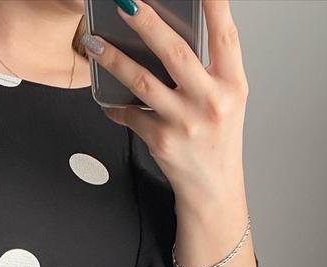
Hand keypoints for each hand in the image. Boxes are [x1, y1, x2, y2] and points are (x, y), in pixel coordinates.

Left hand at [85, 0, 248, 205]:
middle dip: (147, 23)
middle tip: (125, 3)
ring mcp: (185, 122)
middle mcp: (211, 100)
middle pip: (175, 53)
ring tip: (94, 43)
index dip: (214, 5)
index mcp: (232, 84)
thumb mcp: (227, 99)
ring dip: (114, 60)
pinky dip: (115, 106)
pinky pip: (131, 115)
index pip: (225, 35)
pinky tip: (106, 98)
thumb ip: (210, 68)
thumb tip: (172, 34)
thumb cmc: (217, 140)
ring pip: (143, 82)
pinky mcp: (162, 140)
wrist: (212, 188)